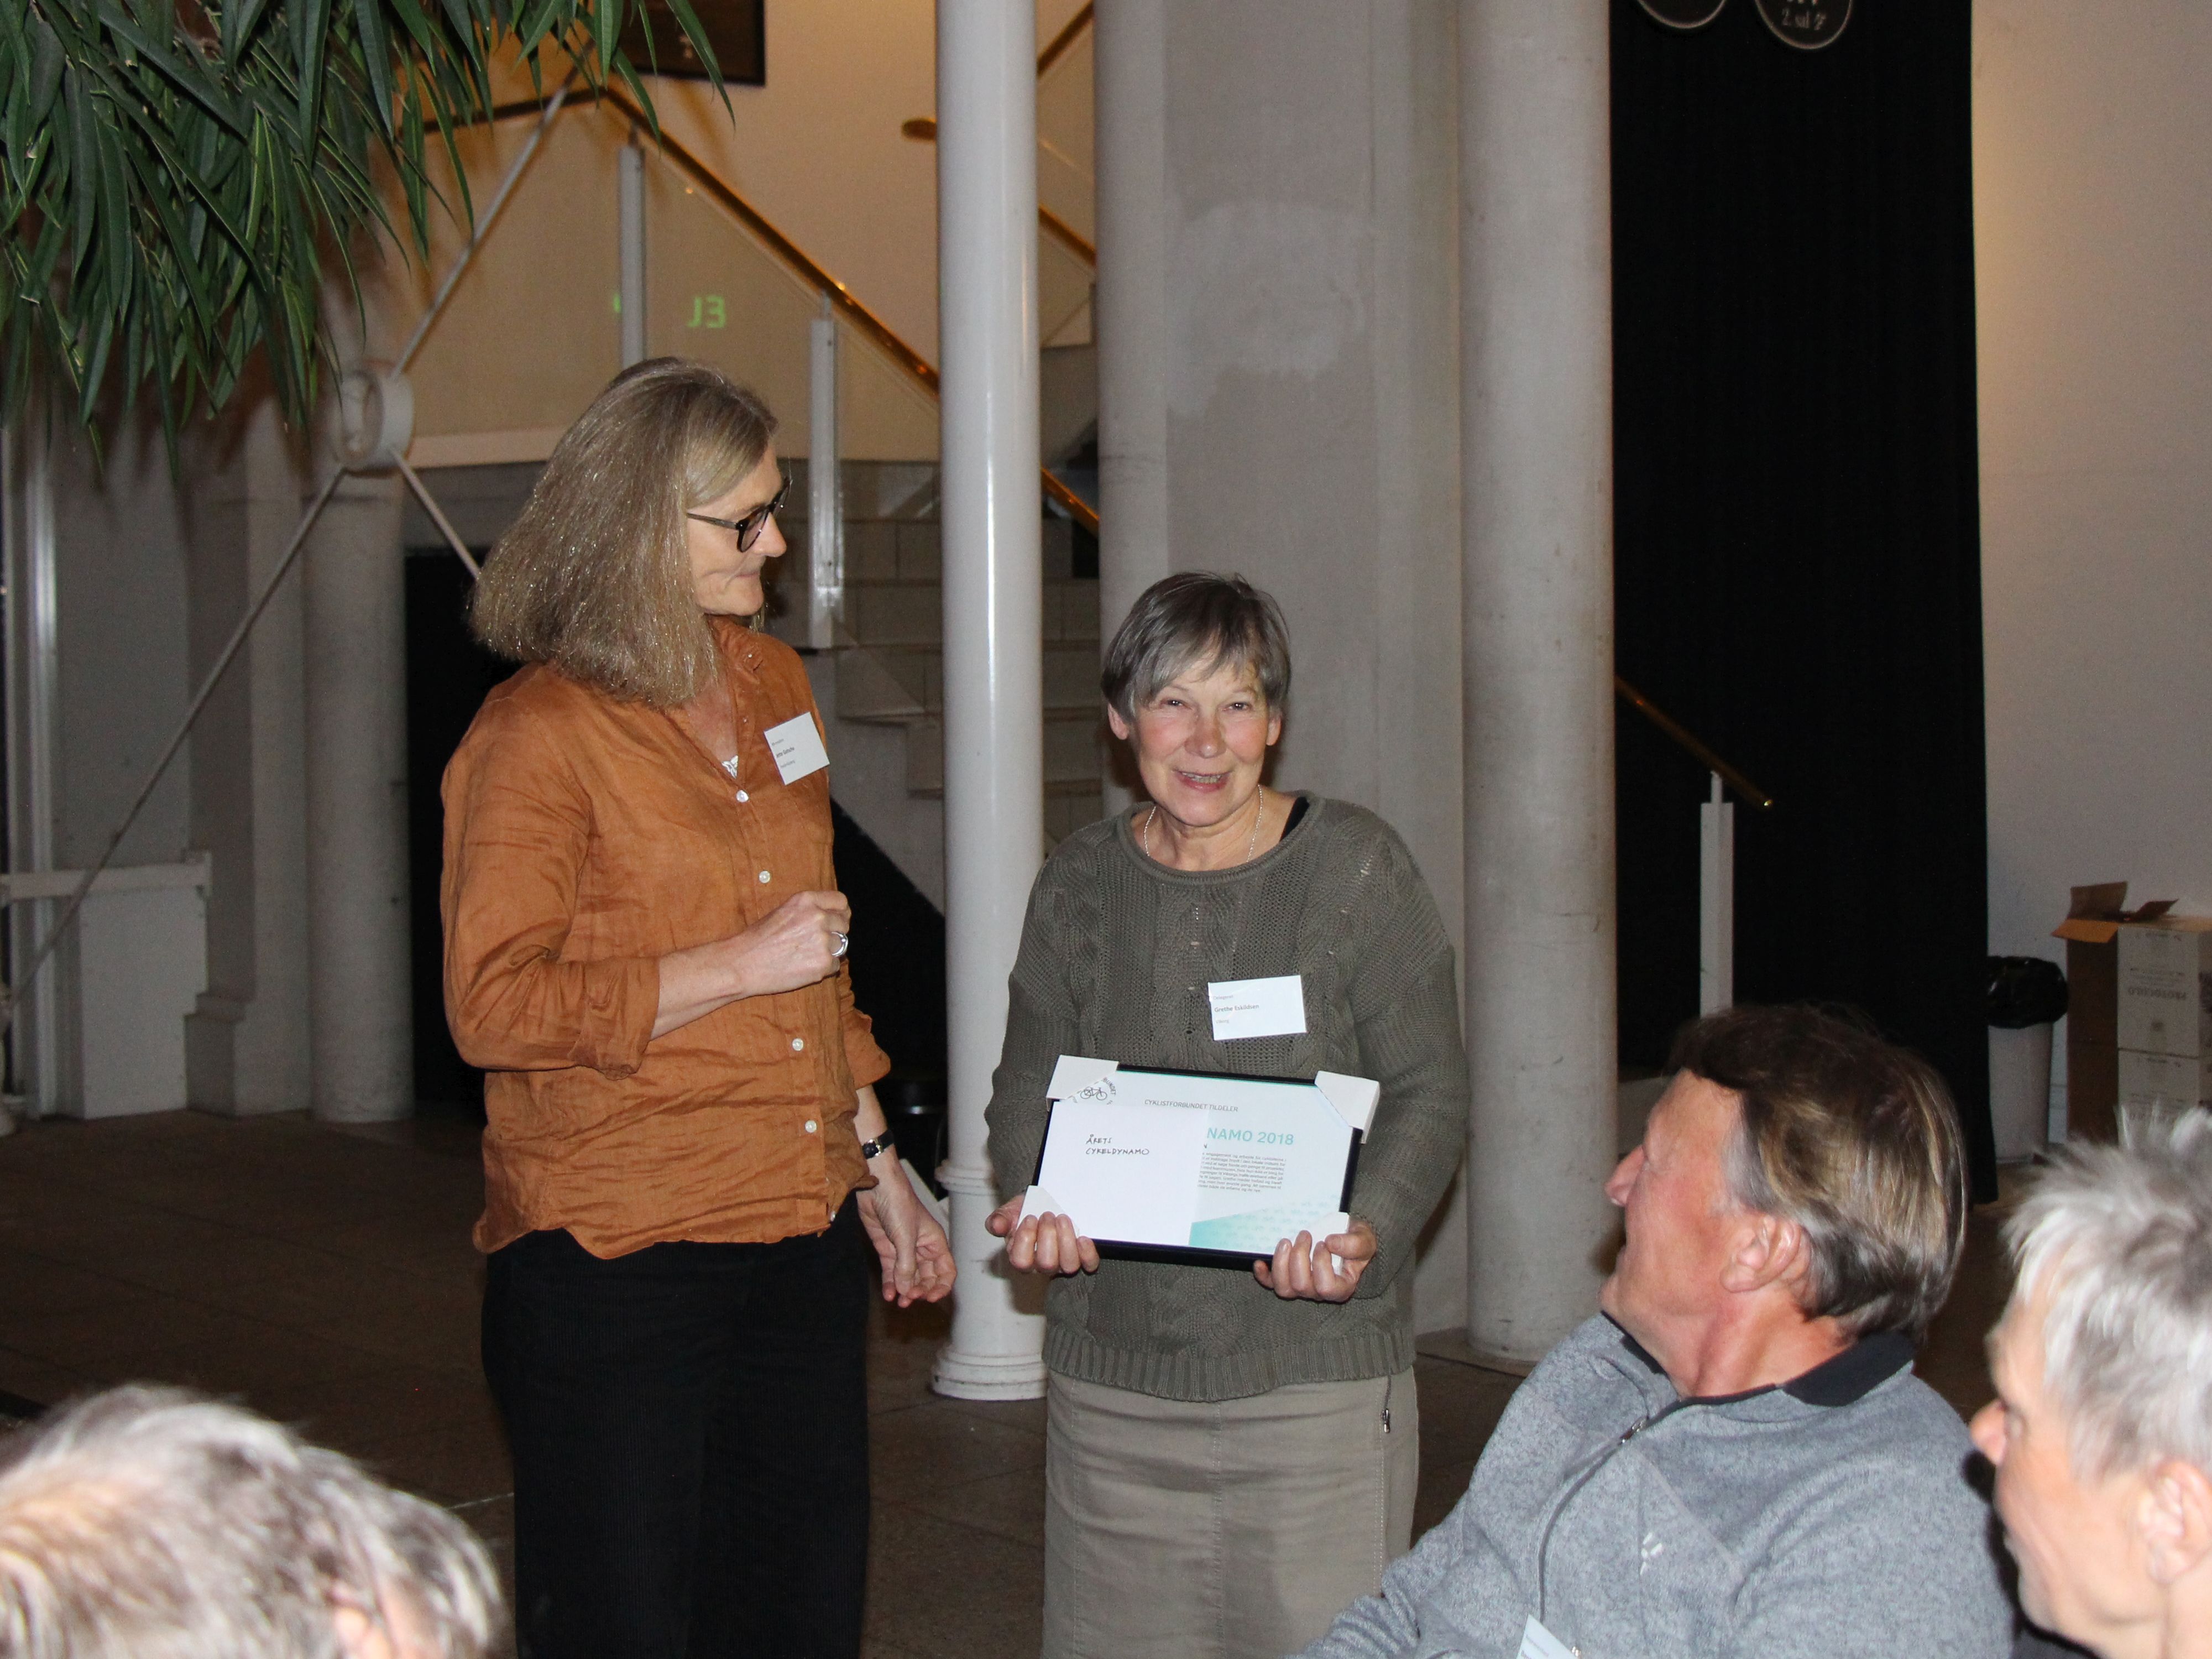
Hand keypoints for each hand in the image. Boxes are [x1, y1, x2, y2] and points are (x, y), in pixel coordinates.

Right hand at [728, 890, 851, 997]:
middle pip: (844, 924)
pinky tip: (804, 968)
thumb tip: (833, 917)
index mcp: (807, 901)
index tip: (837, 920)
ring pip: (841, 946)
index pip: (841, 902)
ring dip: (829, 952)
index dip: (840, 913)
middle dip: (835, 934)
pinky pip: (835, 966)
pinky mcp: (823, 963)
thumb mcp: (784, 912)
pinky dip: (823, 969)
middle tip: (817, 943)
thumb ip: (809, 911)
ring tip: (806, 956)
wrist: (742, 964)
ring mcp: (822, 941)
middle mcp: (818, 917)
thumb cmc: (759, 939)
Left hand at [856, 1163, 955, 1306]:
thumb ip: (906, 1266)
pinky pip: (891, 1272)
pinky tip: (888, 1294)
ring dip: (906, 1291)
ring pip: (909, 1277)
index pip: (946, 1270)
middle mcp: (922, 1248)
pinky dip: (891, 1284)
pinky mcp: (887, 1249)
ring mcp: (904, 1249)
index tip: (930, 1299)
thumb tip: (907, 1291)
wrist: (876, 1188)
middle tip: (910, 1299)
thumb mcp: (905, 1237)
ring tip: (899, 1302)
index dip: (941, 1287)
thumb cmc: (898, 1204)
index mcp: (935, 1242)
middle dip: (920, 1290)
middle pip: (927, 1278)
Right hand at [987, 1196, 1099, 1276]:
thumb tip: (995, 1225)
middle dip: (1047, 1235)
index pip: (1021, 1261)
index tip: (1029, 1217)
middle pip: (1046, 1263)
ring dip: (1066, 1239)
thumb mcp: (1010, 1212)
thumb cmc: (1028, 1211)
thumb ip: (1000, 1219)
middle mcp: (1043, 1264)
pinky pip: (1089, 1264)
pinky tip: (1082, 1237)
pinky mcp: (1082, 1259)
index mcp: (1022, 1256)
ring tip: (1062, 1219)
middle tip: (1047, 1215)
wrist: (1045, 1204)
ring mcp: (1063, 1263)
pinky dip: (1087, 1252)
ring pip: (1069, 1265)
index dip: (1025, 1239)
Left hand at [1252, 1219, 1376, 1301]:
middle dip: (1299, 1257)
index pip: (1327, 1287)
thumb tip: (1331, 1242)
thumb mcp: (1364, 1239)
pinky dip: (1263, 1275)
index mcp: (1341, 1287)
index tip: (1323, 1243)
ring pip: (1284, 1288)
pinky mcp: (1286, 1279)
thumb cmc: (1355, 1242)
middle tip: (1304, 1235)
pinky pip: (1270, 1284)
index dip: (1321, 1265)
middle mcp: (1319, 1292)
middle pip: (1302, 1286)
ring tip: (1286, 1242)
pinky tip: (1260, 1261)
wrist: (1344, 1239)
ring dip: (1281, 1263)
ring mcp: (1301, 1287)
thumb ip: (1354, 1244)